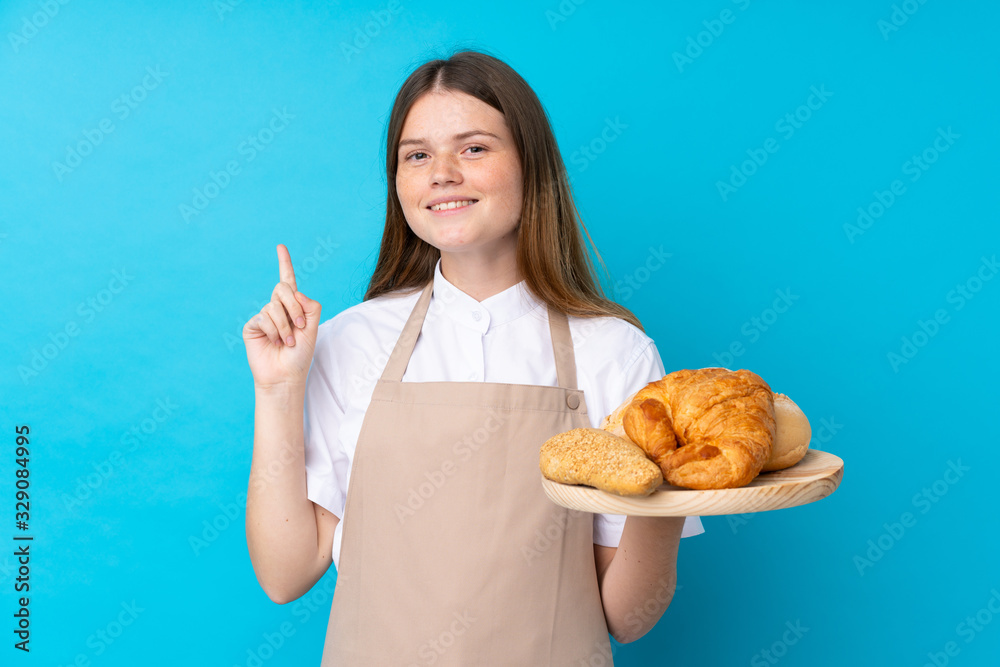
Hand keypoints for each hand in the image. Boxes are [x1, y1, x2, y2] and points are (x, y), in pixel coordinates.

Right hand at [243, 243, 321, 387]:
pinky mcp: (252, 326)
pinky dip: (274, 331)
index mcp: (293, 306)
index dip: (284, 263)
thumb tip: (294, 291)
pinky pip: (263, 318)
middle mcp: (277, 308)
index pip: (288, 281)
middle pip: (283, 288)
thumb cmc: (300, 355)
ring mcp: (263, 316)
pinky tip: (275, 343)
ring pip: (274, 306)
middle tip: (299, 326)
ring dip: (285, 326)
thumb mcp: (312, 328)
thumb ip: (310, 306)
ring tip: (286, 342)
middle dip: (293, 306)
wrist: (285, 375)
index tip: (280, 246)